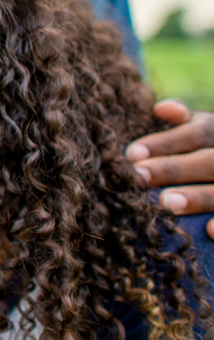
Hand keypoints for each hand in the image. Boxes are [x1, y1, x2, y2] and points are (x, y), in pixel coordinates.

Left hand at [126, 100, 213, 236]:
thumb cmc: (208, 148)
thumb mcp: (202, 127)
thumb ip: (183, 119)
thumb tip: (161, 109)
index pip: (198, 133)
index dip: (167, 142)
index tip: (132, 154)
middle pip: (211, 161)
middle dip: (175, 169)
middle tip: (140, 177)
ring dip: (198, 197)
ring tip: (166, 203)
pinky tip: (210, 230)